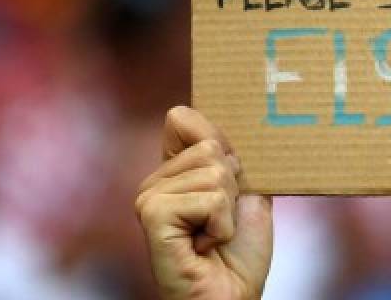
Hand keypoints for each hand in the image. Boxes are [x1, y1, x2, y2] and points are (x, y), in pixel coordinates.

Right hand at [135, 106, 273, 299]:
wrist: (232, 299)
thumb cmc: (238, 254)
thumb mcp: (242, 190)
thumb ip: (224, 152)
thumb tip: (183, 111)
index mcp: (171, 171)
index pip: (187, 120)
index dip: (223, 152)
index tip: (229, 190)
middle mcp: (153, 182)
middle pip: (211, 147)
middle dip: (232, 189)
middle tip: (220, 223)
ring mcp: (148, 198)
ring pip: (213, 173)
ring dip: (227, 211)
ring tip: (212, 237)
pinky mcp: (152, 216)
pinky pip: (208, 199)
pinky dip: (221, 226)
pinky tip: (205, 247)